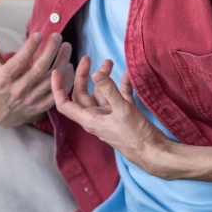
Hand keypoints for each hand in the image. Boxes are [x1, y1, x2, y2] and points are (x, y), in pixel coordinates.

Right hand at [0, 20, 72, 126]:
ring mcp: (30, 99)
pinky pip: (56, 93)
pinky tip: (69, 67)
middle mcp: (17, 89)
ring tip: (67, 47)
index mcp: (3, 78)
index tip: (39, 34)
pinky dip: (65, 80)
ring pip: (50, 80)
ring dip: (61, 62)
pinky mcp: (40, 106)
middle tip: (58, 36)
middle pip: (38, 69)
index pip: (18, 62)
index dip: (30, 47)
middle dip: (50, 50)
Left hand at [50, 58, 211, 185]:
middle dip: (83, 76)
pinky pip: (119, 96)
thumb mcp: (122, 110)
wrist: (155, 153)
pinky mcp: (124, 115)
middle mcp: (96, 118)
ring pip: (101, 94)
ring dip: (104, 78)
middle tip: (88, 58)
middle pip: (82, 94)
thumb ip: (109, 91)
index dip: (57, 88)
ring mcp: (110, 116)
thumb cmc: (136, 136)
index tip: (56, 71)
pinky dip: (122, 84)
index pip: (64, 104)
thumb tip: (96, 73)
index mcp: (89, 120)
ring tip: (109, 62)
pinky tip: (128, 73)